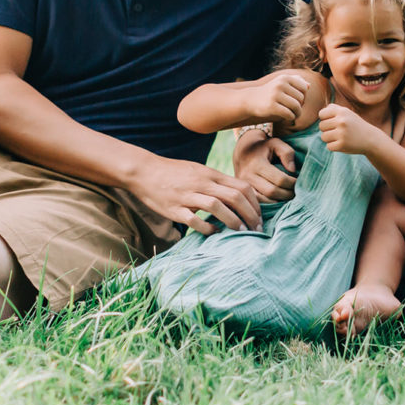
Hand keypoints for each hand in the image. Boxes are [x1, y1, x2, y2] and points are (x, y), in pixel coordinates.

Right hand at [129, 156, 262, 234]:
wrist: (144, 171)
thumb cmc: (175, 173)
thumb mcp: (199, 172)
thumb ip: (218, 183)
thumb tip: (239, 197)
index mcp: (211, 174)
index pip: (242, 186)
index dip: (255, 203)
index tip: (259, 217)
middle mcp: (202, 183)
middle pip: (234, 197)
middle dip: (250, 215)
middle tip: (257, 229)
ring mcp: (187, 195)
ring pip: (217, 206)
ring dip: (233, 221)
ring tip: (242, 232)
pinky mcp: (174, 208)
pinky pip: (194, 220)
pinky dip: (207, 227)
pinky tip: (215, 233)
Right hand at [233, 131, 297, 202]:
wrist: (242, 153)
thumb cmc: (262, 148)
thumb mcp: (275, 143)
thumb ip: (286, 153)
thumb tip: (292, 170)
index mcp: (257, 164)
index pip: (279, 179)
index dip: (292, 183)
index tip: (299, 182)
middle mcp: (248, 176)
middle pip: (272, 192)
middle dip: (287, 194)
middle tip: (296, 192)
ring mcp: (244, 186)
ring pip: (264, 201)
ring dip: (279, 201)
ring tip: (288, 197)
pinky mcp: (243, 193)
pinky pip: (258, 203)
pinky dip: (270, 204)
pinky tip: (278, 200)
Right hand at [245, 71, 311, 126]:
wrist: (251, 100)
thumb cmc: (270, 92)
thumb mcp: (281, 83)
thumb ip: (296, 81)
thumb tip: (309, 86)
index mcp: (285, 78)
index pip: (304, 88)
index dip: (303, 96)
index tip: (297, 102)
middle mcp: (280, 84)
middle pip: (301, 98)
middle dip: (300, 106)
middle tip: (294, 110)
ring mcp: (275, 95)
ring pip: (296, 106)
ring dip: (297, 113)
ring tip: (294, 115)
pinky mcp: (271, 106)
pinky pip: (289, 114)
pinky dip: (291, 118)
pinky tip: (288, 118)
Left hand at [318, 104, 383, 154]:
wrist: (371, 139)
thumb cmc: (355, 125)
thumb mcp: (347, 113)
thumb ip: (334, 109)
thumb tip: (322, 111)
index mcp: (342, 111)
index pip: (321, 114)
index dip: (325, 119)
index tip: (332, 122)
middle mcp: (342, 121)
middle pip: (321, 126)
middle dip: (327, 129)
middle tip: (338, 131)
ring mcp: (342, 134)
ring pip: (323, 137)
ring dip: (330, 139)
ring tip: (340, 137)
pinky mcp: (342, 145)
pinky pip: (329, 146)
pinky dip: (334, 146)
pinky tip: (343, 143)